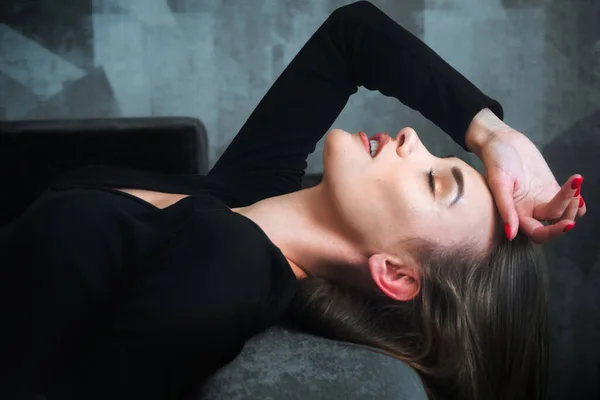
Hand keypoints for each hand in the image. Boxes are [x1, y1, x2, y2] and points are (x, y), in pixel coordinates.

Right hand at [466, 109, 585, 243]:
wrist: (502, 140)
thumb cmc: (496, 159)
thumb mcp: (498, 182)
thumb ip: (505, 207)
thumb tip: (510, 234)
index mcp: (515, 213)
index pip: (537, 233)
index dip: (553, 232)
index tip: (568, 223)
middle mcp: (529, 210)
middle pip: (553, 226)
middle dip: (568, 216)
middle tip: (574, 196)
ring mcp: (541, 200)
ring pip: (563, 215)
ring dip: (574, 207)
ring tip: (575, 184)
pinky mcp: (550, 189)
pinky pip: (567, 203)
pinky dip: (576, 202)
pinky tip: (577, 190)